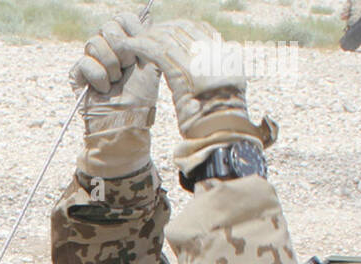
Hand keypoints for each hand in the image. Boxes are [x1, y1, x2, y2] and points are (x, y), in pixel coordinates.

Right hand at [69, 13, 161, 178]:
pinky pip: (85, 62)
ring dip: (111, 66)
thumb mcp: (151, 63)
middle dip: (121, 49)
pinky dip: (98, 78)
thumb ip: (148, 37)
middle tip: (127, 68)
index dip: (132, 32)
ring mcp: (90, 60)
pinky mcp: (77, 74)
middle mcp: (106, 47)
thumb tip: (148, 12)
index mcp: (124, 40)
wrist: (125, 123)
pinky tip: (104, 89)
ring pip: (94, 42)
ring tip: (115, 82)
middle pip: (108, 26)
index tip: (139, 53)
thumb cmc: (141, 97)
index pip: (123, 17)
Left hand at [122, 19, 276, 170]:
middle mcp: (216, 53)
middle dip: (163, 30)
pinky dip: (141, 46)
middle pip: (185, 29)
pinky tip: (131, 47)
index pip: (204, 31)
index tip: (168, 32)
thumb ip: (216, 80)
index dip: (182, 28)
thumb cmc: (221, 127)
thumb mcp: (225, 97)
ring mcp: (201, 61)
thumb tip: (204, 78)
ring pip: (169, 37)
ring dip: (149, 37)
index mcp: (229, 57)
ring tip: (135, 42)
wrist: (222, 138)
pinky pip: (158, 51)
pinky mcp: (183, 72)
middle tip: (147, 35)